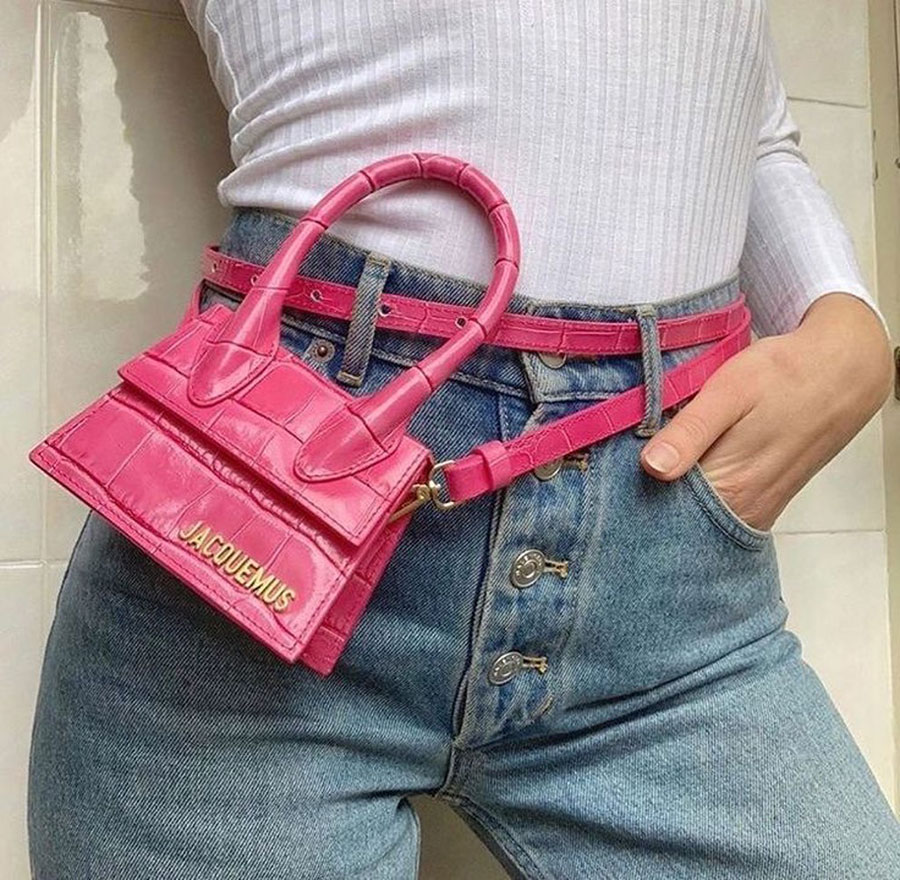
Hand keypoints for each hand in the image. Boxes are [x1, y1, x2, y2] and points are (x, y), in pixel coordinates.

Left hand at [639, 293, 893, 530]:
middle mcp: (742, 511)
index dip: (630, 498)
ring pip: (695, 517)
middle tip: (619, 472)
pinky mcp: (762, 501)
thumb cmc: (783, 375)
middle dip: (645, 501)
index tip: (608, 480)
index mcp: (729, 488)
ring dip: (669, 499)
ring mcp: (755, 510)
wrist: (843, 372)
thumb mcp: (730, 392)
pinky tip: (681, 473)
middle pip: (675, 520)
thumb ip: (691, 432)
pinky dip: (694, 496)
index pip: (660, 514)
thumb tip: (652, 468)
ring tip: (646, 470)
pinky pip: (718, 510)